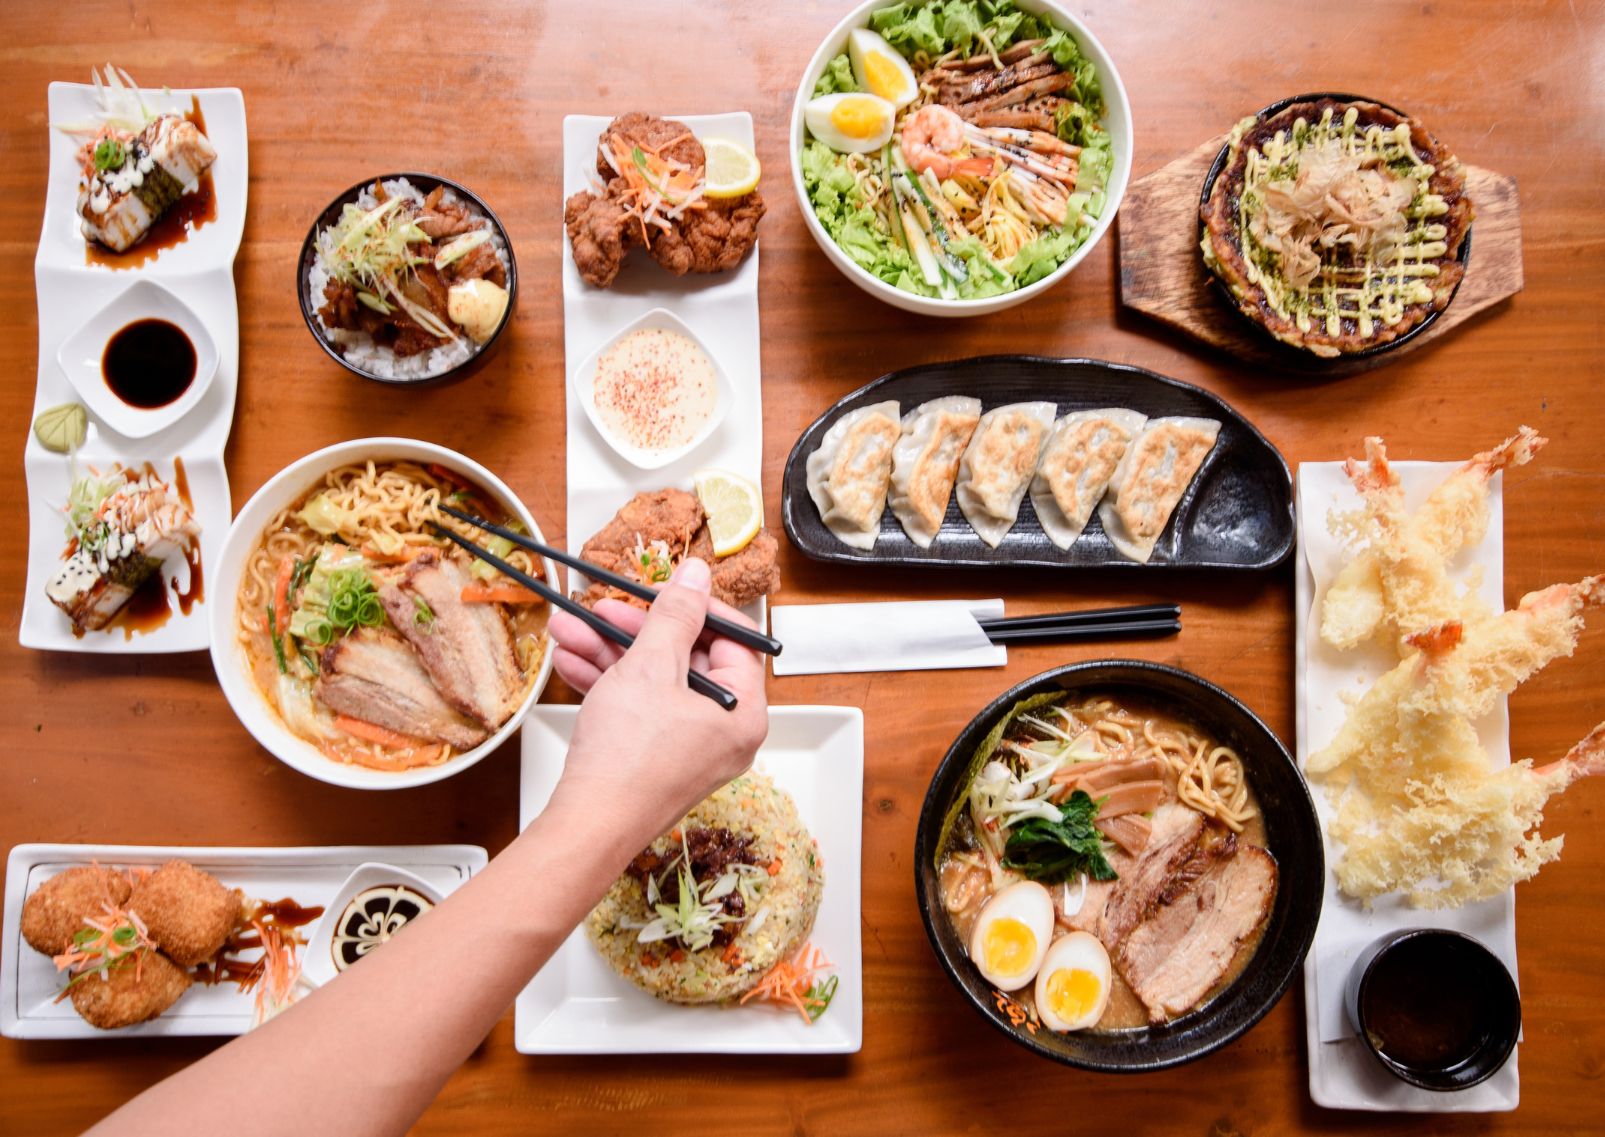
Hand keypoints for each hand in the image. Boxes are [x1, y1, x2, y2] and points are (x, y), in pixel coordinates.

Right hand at [547, 558, 768, 844]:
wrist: (587, 828)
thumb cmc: (627, 761)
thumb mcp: (651, 667)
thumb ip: (675, 615)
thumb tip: (696, 576)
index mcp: (743, 710)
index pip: (733, 639)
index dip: (694, 608)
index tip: (662, 590)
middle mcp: (725, 731)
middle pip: (686, 658)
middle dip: (634, 630)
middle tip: (603, 609)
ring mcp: (690, 747)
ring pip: (654, 681)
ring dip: (610, 652)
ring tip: (569, 629)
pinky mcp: (657, 758)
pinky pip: (639, 707)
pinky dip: (608, 684)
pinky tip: (571, 662)